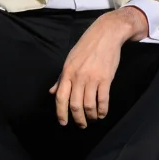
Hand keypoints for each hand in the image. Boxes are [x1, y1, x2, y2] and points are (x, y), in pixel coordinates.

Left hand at [51, 6, 144, 126]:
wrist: (106, 34)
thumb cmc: (86, 46)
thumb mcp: (70, 60)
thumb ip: (61, 78)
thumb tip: (52, 92)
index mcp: (67, 72)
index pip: (60, 97)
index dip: (61, 113)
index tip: (63, 123)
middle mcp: (78, 77)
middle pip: (75, 105)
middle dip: (78, 119)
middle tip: (81, 125)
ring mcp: (92, 78)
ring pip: (89, 105)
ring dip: (91, 116)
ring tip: (93, 119)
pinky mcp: (106, 79)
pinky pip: (103, 99)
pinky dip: (102, 110)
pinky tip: (102, 114)